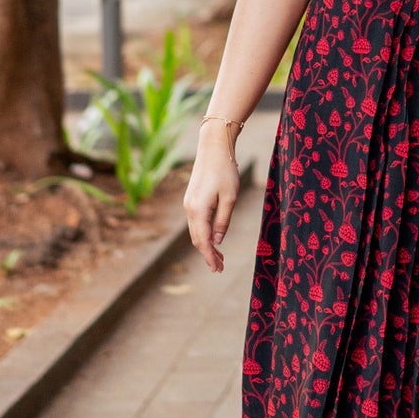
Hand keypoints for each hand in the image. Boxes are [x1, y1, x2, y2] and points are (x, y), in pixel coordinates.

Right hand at [183, 120, 241, 272]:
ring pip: (196, 231)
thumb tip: (217, 241)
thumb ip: (223, 221)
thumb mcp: (230, 198)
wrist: (213, 148)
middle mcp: (189, 209)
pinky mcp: (191, 199)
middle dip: (208, 254)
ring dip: (206, 245)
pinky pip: (196, 222)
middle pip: (197, 239)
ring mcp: (188, 204)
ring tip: (220, 256)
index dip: (210, 257)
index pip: (203, 241)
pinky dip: (204, 233)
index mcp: (198, 210)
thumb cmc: (225, 171)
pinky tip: (214, 237)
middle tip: (221, 267)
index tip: (218, 270)